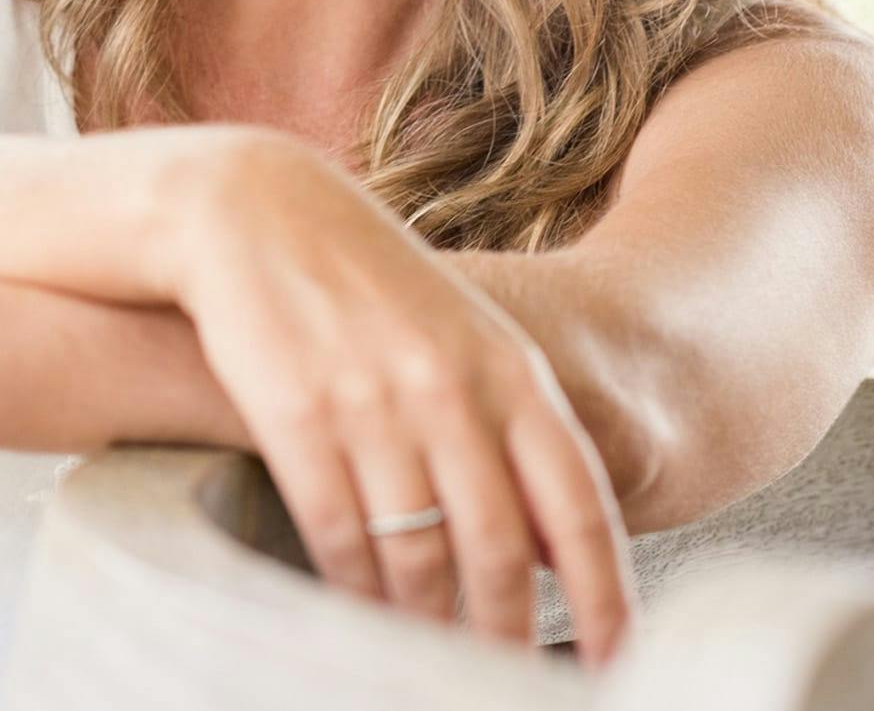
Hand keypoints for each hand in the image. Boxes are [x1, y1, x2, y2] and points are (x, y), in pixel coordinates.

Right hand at [170, 134, 637, 666]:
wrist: (256, 210)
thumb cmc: (366, 279)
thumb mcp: (460, 335)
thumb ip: (510, 425)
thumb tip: (554, 547)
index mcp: (507, 368)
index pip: (578, 506)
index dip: (605, 598)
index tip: (616, 665)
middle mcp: (450, 390)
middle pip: (500, 551)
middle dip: (505, 636)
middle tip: (501, 684)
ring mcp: (373, 404)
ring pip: (418, 560)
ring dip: (425, 628)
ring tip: (427, 661)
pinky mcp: (297, 417)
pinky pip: (340, 540)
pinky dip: (354, 594)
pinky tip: (359, 615)